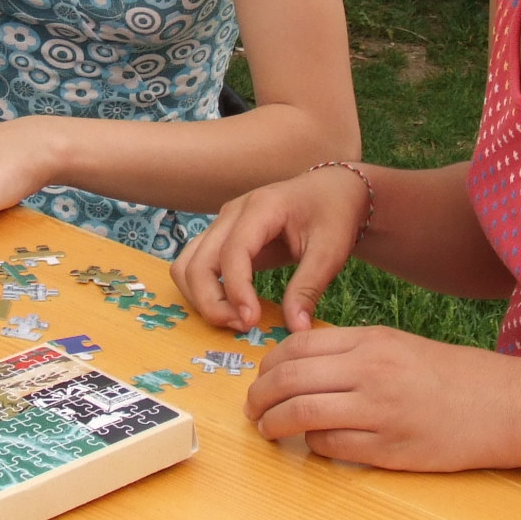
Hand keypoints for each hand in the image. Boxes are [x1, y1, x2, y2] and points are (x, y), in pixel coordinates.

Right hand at [171, 165, 369, 332]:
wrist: (331, 191)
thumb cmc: (333, 215)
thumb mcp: (330, 252)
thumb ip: (309, 289)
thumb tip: (295, 329)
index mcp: (261, 208)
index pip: (232, 252)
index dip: (236, 291)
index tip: (251, 321)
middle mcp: (232, 212)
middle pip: (198, 262)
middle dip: (212, 302)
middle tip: (243, 326)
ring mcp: (221, 223)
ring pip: (187, 265)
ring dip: (201, 298)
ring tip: (235, 319)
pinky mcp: (220, 236)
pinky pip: (196, 266)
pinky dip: (203, 291)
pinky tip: (231, 308)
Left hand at [242, 326, 510, 468]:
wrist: (506, 405)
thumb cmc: (451, 377)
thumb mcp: (399, 347)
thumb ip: (351, 353)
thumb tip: (297, 367)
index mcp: (371, 341)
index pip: (296, 348)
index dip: (267, 367)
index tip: (260, 380)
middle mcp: (371, 371)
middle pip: (289, 380)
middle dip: (259, 398)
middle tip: (251, 410)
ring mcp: (380, 410)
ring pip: (302, 414)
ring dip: (274, 425)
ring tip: (268, 431)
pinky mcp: (389, 448)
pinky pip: (331, 446)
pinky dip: (312, 445)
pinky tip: (314, 444)